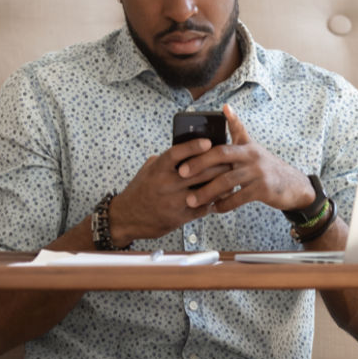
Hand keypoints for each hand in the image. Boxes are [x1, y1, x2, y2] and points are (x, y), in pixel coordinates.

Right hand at [107, 137, 234, 244]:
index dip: (193, 146)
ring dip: (220, 183)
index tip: (208, 141)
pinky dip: (214, 200)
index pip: (177, 153)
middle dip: (217, 165)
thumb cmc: (141, 189)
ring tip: (230, 177)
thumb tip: (190, 148)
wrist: (127, 217)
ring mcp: (173, 202)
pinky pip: (203, 207)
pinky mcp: (179, 217)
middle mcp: (165, 184)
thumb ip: (167, 159)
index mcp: (157, 169)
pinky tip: (221, 195)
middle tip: (230, 159)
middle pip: (198, 171)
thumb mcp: (148, 169)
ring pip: (205, 190)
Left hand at [177, 104, 314, 213]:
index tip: (182, 159)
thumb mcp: (252, 146)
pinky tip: (213, 209)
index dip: (201, 150)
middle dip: (199, 166)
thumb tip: (225, 106)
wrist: (293, 185)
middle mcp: (252, 156)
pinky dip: (224, 205)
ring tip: (191, 200)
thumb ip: (237, 129)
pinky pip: (239, 198)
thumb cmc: (265, 166)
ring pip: (227, 181)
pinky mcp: (264, 189)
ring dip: (207, 192)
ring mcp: (258, 173)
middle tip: (181, 175)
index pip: (220, 145)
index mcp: (245, 146)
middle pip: (221, 158)